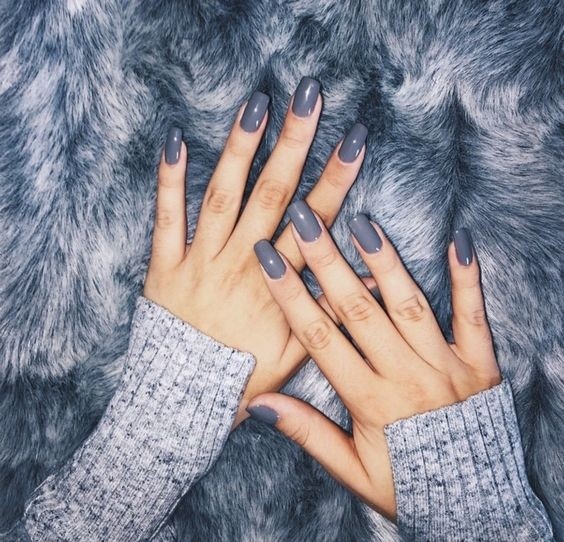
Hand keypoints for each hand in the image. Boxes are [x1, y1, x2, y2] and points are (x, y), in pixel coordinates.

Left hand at [143, 79, 370, 425]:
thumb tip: (361, 277)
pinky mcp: (164, 267)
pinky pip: (165, 218)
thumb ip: (326, 315)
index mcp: (274, 287)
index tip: (352, 140)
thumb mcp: (292, 358)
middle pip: (272, 195)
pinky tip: (176, 142)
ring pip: (223, 197)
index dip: (336, 179)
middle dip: (294, 143)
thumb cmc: (240, 380)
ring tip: (257, 106)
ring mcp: (199, 262)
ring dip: (240, 150)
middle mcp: (239, 265)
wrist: (180, 403)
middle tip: (309, 98)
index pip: (313, 222)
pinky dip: (170, 180)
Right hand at [248, 202, 500, 519]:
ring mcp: (446, 365)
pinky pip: (473, 315)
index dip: (292, 296)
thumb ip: (308, 433)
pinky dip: (466, 277)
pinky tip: (459, 241)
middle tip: (306, 221)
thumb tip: (260, 404)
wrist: (475, 507)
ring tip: (361, 225)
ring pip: (409, 305)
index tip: (271, 260)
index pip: (320, 337)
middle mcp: (407, 376)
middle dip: (328, 262)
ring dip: (384, 262)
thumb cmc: (409, 485)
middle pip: (359, 310)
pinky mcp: (480, 362)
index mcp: (371, 401)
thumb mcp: (352, 470)